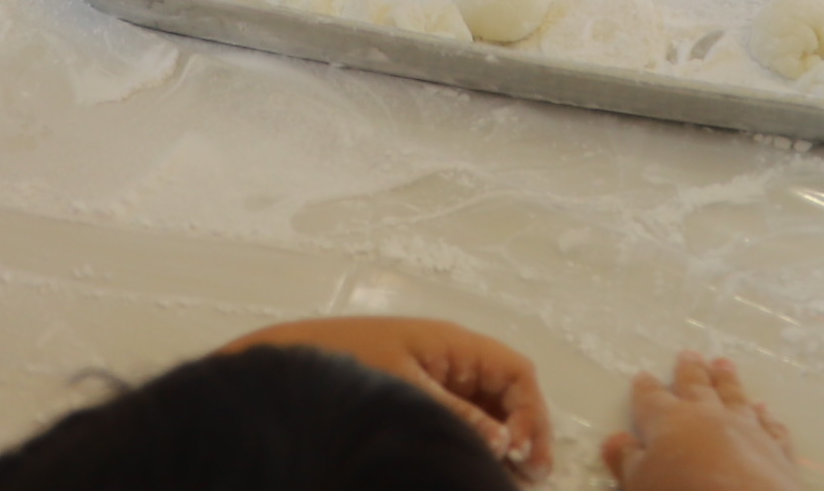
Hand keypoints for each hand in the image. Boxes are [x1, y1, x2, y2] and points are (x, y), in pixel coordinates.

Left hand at [226, 317, 549, 477]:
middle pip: (507, 394)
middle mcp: (452, 360)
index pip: (514, 373)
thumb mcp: (403, 389)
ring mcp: (437, 380)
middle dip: (525, 432)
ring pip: (489, 410)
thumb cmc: (347, 364)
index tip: (523, 454)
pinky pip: (462, 419)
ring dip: (504, 442)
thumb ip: (455, 414)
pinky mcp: (419, 399)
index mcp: (453, 345)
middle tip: (532, 477)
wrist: (291, 363)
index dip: (529, 412)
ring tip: (512, 480)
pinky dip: (476, 442)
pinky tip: (476, 467)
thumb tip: (502, 441)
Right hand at [601, 354, 805, 490]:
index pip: (652, 399)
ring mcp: (746, 428)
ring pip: (734, 396)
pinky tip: (764, 410)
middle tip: (689, 354)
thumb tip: (616, 439)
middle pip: (696, 386)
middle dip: (690, 371)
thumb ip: (628, 461)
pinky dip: (766, 416)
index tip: (643, 376)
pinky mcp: (776, 448)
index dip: (646, 389)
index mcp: (669, 422)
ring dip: (727, 381)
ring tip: (723, 364)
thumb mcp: (640, 484)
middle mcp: (708, 416)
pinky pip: (769, 425)